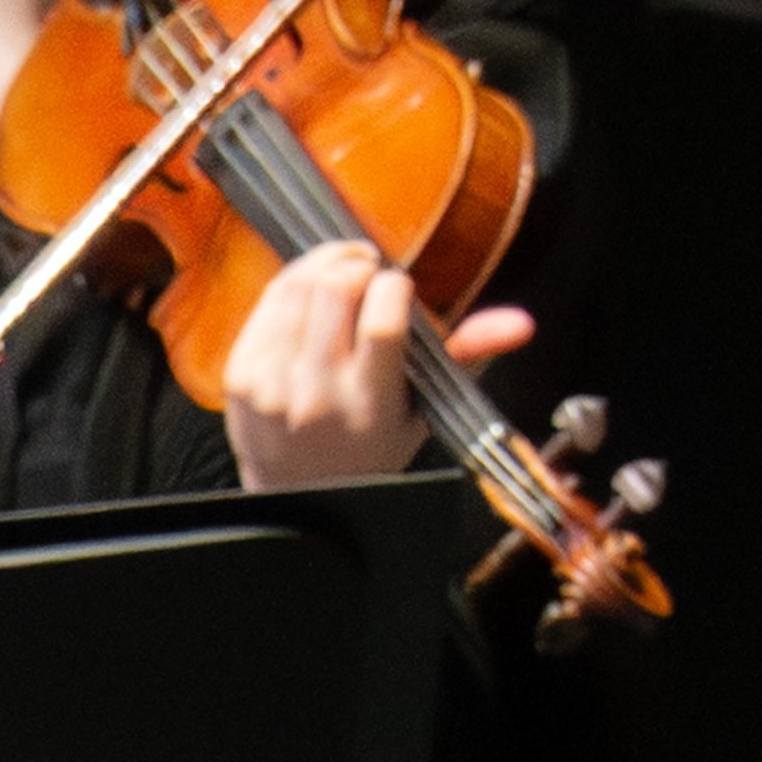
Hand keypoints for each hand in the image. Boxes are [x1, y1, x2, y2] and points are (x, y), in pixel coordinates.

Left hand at [217, 236, 527, 496]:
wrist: (298, 495)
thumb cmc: (368, 444)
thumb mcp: (423, 408)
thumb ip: (469, 356)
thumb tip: (521, 324)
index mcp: (371, 402)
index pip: (385, 314)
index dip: (394, 284)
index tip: (395, 291)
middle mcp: (319, 397)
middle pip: (337, 288)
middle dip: (357, 266)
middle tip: (365, 274)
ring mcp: (273, 389)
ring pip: (299, 287)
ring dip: (323, 268)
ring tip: (339, 279)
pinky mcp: (239, 381)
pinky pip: (267, 305)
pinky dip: (290, 289)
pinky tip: (306, 302)